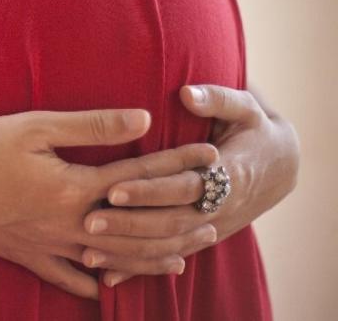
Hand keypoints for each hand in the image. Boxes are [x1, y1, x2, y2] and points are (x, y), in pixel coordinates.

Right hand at [0, 108, 219, 299]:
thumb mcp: (34, 126)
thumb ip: (91, 125)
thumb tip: (143, 120)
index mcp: (75, 188)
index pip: (141, 176)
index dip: (178, 165)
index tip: (209, 157)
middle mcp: (69, 223)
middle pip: (139, 227)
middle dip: (180, 221)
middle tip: (215, 216)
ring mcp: (48, 245)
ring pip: (113, 259)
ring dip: (153, 257)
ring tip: (184, 256)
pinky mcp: (26, 255)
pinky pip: (68, 278)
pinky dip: (94, 283)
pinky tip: (108, 286)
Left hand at [79, 84, 299, 286]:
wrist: (280, 166)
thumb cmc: (254, 129)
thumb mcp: (245, 108)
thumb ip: (217, 99)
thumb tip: (187, 93)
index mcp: (228, 174)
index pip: (183, 186)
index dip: (149, 190)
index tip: (113, 188)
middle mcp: (219, 207)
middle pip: (171, 222)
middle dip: (129, 224)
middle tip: (89, 222)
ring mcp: (211, 227)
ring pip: (168, 247)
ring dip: (130, 252)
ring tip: (89, 251)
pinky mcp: (202, 238)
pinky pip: (169, 257)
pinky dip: (141, 268)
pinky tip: (109, 276)